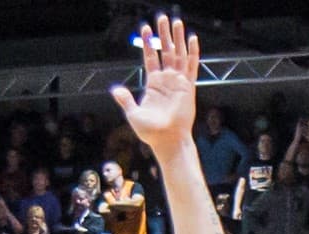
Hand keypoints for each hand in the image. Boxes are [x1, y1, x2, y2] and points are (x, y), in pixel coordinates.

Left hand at [110, 15, 199, 149]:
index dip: (148, 43)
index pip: (150, 57)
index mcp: (153, 84)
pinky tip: (192, 38)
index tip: (145, 28)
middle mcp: (167, 80)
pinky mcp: (188, 87)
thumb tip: (115, 89)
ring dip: (177, 38)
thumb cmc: (151, 132)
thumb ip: (126, 100)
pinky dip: (192, 52)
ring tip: (176, 21)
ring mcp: (178, 82)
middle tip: (162, 18)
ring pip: (178, 54)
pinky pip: (191, 66)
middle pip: (165, 51)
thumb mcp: (133, 114)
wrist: (167, 140)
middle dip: (163, 34)